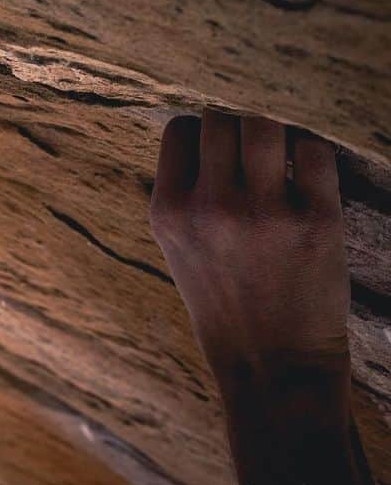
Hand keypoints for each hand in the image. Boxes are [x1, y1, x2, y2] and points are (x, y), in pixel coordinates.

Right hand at [150, 110, 350, 401]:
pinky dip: (311, 152)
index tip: (218, 151)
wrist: (273, 365)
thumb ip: (184, 191)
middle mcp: (210, 207)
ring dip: (273, 133)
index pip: (179, 129)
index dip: (201, 132)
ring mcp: (263, 213)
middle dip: (236, 129)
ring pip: (263, 126)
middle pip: (219, 120)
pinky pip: (314, 151)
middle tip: (252, 154)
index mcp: (169, 210)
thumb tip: (208, 128)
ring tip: (280, 156)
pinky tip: (308, 174)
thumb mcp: (177, 246)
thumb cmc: (225, 300)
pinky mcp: (316, 221)